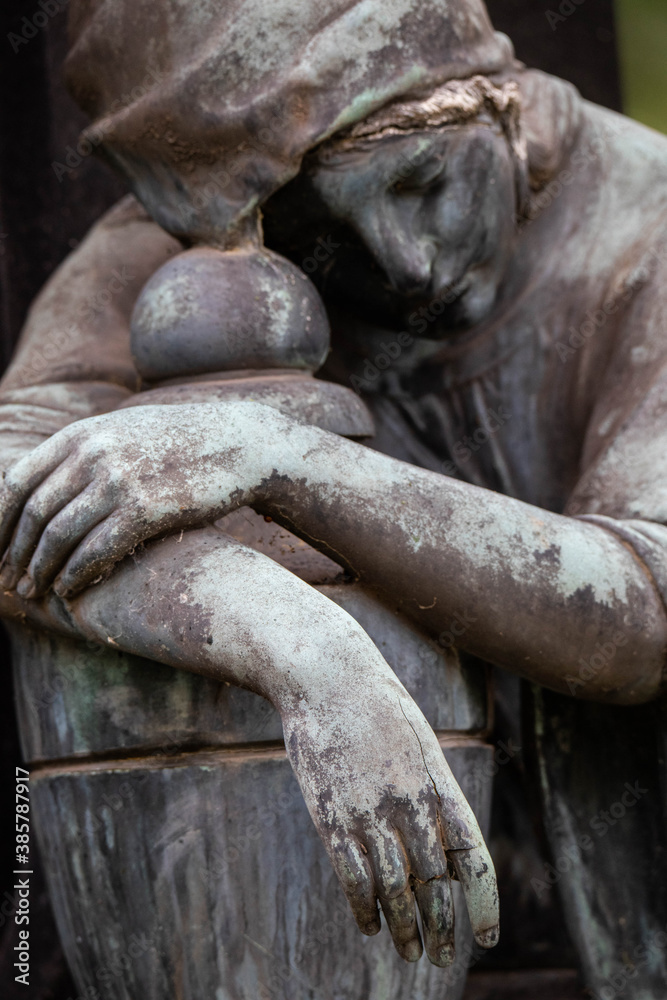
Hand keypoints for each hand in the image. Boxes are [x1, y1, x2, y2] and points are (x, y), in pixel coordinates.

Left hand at [0, 401, 276, 598]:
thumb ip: (83, 451)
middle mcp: (94, 453)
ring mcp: (120, 480)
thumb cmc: (182, 441)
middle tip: (8, 581)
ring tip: (32, 592)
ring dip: (40, 570)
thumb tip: (45, 479)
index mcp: (81, 434)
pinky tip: (67, 591)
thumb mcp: (125, 430)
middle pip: (35, 513)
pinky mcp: (147, 508)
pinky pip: (96, 550)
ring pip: (59, 535)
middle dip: (16, 553)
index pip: (17, 481)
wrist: (241, 442)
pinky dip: (75, 576)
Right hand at [282, 670, 498, 965]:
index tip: (488, 939)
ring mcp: (370, 813)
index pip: (474, 859)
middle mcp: (411, 805)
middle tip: (441, 958)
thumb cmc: (377, 706)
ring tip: (411, 952)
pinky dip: (364, 909)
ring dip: (405, 929)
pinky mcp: (332, 817)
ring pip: (396, 891)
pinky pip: (353, 878)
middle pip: (436, 885)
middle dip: (442, 928)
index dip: (483, 904)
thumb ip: (429, 794)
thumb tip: (436, 847)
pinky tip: (369, 926)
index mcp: (440, 784)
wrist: (327, 675)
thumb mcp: (417, 743)